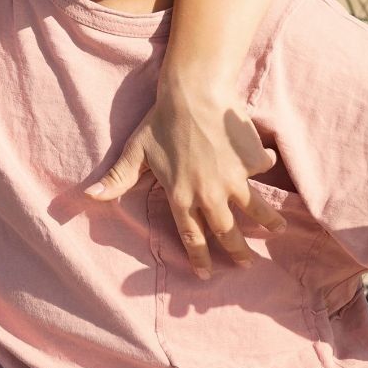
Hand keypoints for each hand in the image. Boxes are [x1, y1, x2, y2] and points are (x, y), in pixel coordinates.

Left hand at [86, 79, 281, 277]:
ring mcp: (233, 179)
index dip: (199, 258)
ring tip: (277, 229)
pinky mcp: (251, 161)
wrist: (193, 93)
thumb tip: (90, 196)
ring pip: (254, 209)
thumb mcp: (135, 151)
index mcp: (181, 197)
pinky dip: (265, 165)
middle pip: (226, 232)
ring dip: (266, 222)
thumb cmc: (161, 121)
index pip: (191, 238)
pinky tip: (268, 163)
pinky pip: (262, 167)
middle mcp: (209, 195)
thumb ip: (118, 178)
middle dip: (237, 252)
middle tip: (246, 264)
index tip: (207, 274)